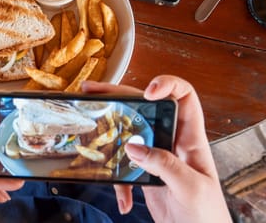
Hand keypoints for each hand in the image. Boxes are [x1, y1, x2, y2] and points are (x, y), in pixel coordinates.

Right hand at [82, 76, 231, 222]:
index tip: (148, 92)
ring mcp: (156, 155)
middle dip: (119, 95)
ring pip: (129, 130)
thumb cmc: (207, 215)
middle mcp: (172, 140)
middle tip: (93, 91)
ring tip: (87, 116)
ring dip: (107, 127)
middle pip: (145, 107)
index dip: (168, 85)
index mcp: (191, 138)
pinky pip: (124, 164)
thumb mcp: (191, 188)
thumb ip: (164, 164)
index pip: (184, 97)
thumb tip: (134, 146)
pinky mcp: (145, 171)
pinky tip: (121, 197)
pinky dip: (117, 179)